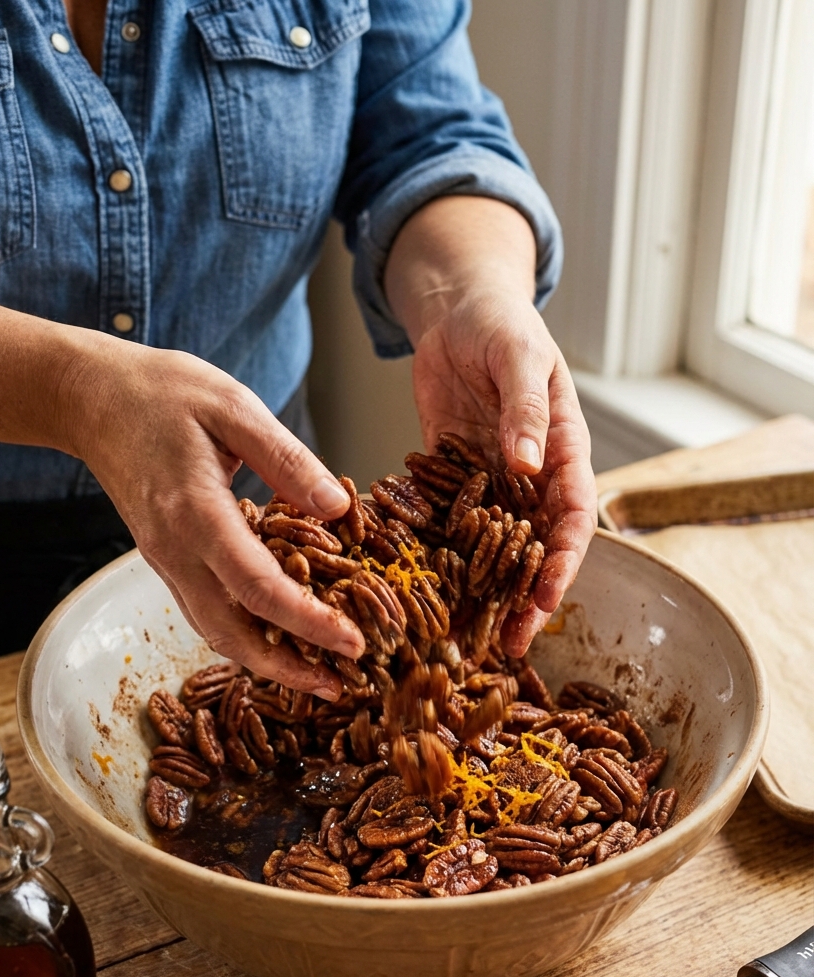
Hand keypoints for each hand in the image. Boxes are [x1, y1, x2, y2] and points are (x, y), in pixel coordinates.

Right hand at [64, 342, 364, 696]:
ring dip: (267, 662)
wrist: (90, 399)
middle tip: (341, 684)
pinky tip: (280, 637)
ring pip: (216, 632)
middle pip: (232, 633)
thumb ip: (287, 459)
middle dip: (288, 669)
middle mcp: (176, 551)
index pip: (259, 588)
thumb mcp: (233, 407)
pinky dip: (246, 636)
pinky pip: (206, 612)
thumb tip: (338, 507)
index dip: (308, 623)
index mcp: (197, 513)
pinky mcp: (166, 560)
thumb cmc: (161, 393)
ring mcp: (166, 561)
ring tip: (318, 674)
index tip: (352, 643)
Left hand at [385, 197, 596, 655]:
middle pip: (535, 551)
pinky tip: (425, 594)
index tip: (544, 600)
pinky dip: (443, 560)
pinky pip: (450, 527)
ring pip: (495, 551)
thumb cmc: (501, 323)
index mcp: (562, 452)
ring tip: (468, 638)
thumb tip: (528, 466)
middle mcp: (531, 478)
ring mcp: (492, 483)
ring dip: (486, 594)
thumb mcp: (519, 358)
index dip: (562, 564)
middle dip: (526, 600)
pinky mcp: (453, 480)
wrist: (457, 309)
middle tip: (507, 645)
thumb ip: (526, 412)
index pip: (572, 520)